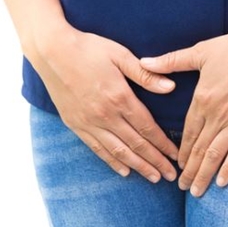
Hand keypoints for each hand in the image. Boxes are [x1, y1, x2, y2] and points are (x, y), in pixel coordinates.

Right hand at [26, 20, 179, 182]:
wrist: (51, 51)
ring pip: (118, 151)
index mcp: (120, 97)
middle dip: (156, 162)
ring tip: (153, 178)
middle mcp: (105, 115)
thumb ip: (145, 75)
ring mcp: (89, 122)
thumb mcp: (120, 55)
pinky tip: (124, 171)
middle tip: (171, 176)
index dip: (164, 144)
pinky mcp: (75, 125)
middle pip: (136, 144)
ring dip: (138, 166)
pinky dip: (112, 162)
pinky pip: (97, 149)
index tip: (176, 156)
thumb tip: (171, 87)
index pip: (147, 128)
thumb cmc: (88, 48)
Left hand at [139, 17, 227, 196]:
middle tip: (182, 188)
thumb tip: (144, 61)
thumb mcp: (201, 51)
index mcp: (202, 99)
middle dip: (190, 171)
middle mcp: (217, 115)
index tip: (176, 166)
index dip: (181, 153)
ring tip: (197, 191)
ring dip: (204, 175)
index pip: (187, 133)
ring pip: (215, 155)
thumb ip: (171, 61)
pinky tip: (222, 182)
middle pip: (199, 150)